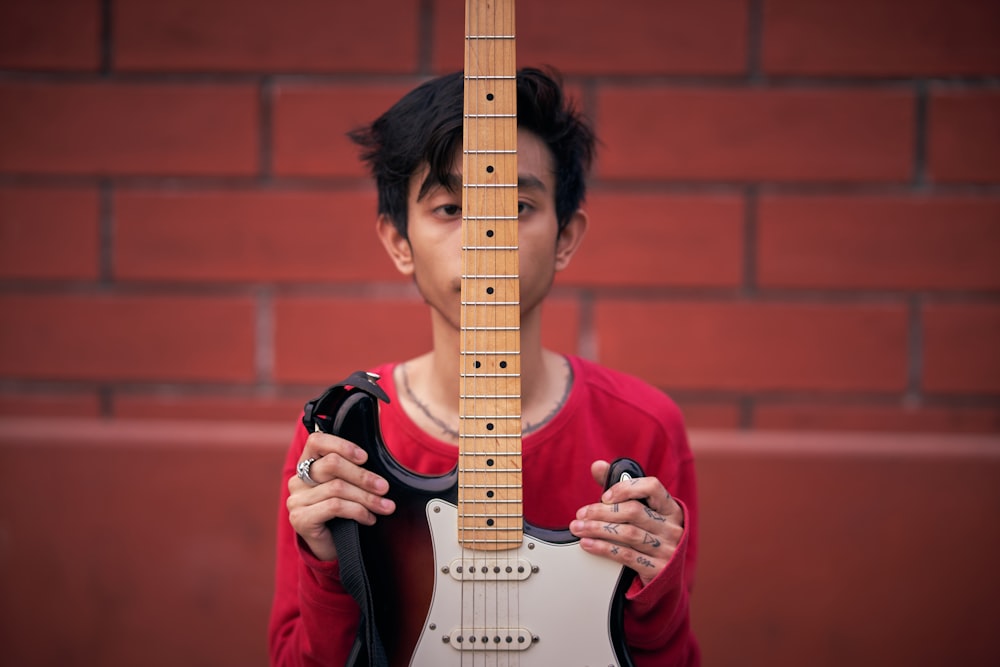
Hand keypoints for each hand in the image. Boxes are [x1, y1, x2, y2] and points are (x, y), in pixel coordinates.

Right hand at [286, 431, 395, 560]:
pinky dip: (358, 511)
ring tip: (384, 506)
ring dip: (367, 497)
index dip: (342, 445)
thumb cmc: (342, 513)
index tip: (365, 457)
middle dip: (363, 476)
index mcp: (307, 464)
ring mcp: (296, 500)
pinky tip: (369, 518)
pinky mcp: (300, 518)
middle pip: (331, 464)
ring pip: (337, 488)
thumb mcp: (348, 486)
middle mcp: (297, 480)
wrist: (331, 547)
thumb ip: (353, 471)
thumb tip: (379, 468)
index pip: (317, 441)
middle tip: (384, 488)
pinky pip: (335, 507)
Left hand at [569, 460, 683, 585]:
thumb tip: (597, 466)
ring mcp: (667, 549)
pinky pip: (626, 555)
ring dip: (597, 529)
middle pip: (634, 512)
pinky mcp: (657, 569)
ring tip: (578, 528)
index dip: (627, 488)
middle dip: (602, 511)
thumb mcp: (643, 512)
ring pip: (628, 534)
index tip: (605, 496)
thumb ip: (620, 488)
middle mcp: (672, 527)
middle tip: (581, 514)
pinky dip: (603, 548)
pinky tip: (588, 544)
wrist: (666, 574)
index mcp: (670, 508)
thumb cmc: (650, 535)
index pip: (652, 487)